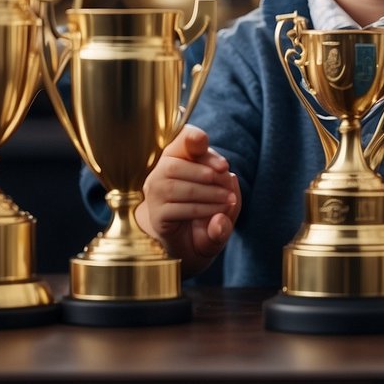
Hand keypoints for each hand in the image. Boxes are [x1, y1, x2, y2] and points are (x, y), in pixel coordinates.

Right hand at [142, 124, 240, 273]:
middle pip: (174, 164)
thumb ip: (228, 201)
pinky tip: (217, 212)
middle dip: (205, 170)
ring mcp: (155, 196)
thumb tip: (219, 220)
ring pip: (176, 187)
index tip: (205, 142)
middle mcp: (160, 174)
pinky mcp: (157, 217)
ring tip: (229, 199)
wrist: (193, 245)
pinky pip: (177, 209)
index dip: (191, 138)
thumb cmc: (210, 214)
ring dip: (207, 192)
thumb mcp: (226, 202)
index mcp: (177, 158)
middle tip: (228, 180)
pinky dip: (201, 210)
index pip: (180, 140)